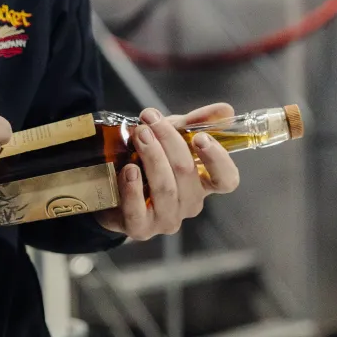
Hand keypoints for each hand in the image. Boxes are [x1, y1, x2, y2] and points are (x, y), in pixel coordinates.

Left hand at [94, 103, 240, 240]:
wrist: (109, 188)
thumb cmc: (147, 163)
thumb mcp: (170, 138)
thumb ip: (195, 123)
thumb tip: (225, 109)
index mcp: (203, 184)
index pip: (227, 180)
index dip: (218, 160)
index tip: (201, 137)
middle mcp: (189, 204)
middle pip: (188, 175)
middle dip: (169, 142)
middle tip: (150, 120)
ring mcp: (166, 219)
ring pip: (165, 189)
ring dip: (152, 158)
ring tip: (139, 135)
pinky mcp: (140, 228)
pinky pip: (139, 211)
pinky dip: (133, 188)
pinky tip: (129, 170)